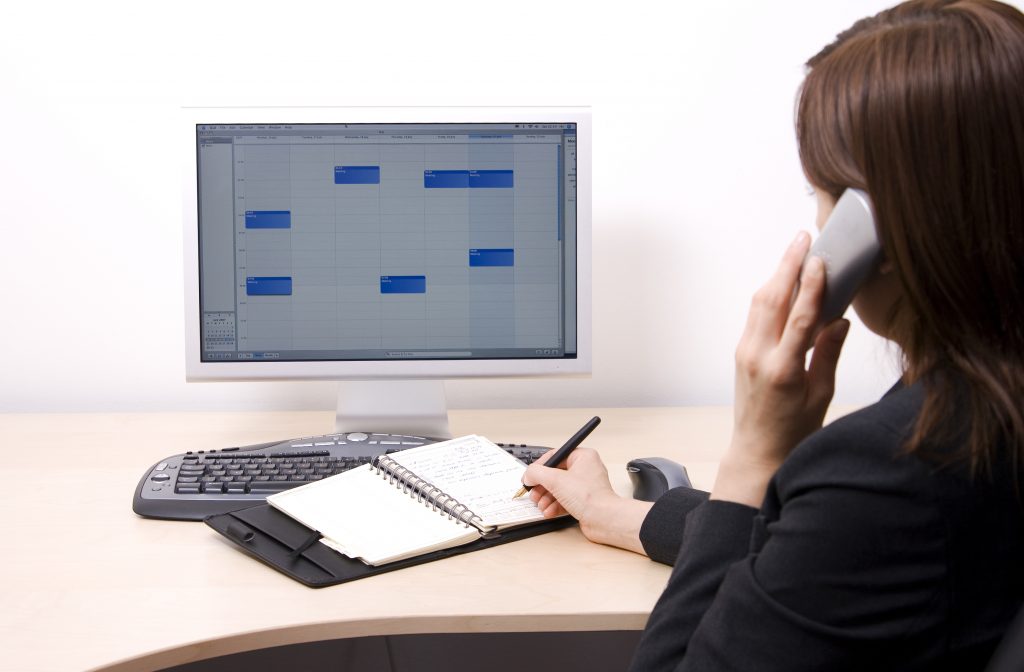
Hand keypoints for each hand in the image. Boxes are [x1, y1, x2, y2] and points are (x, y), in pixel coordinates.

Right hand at [522, 447, 652, 554]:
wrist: (604, 520)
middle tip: (533, 493)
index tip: (529, 476)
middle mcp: (585, 469)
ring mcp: (585, 486)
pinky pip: (565, 500)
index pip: (555, 456)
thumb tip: (528, 474)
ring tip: (540, 505)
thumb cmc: (589, 497)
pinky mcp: (584, 501)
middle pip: (555, 474)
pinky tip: (548, 512)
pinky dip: (555, 505)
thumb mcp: (556, 480)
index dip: (540, 467)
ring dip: (546, 498)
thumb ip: (537, 474)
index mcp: (583, 457)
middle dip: (542, 486)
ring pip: (559, 489)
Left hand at [713, 232, 849, 507]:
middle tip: (803, 238)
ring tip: (795, 251)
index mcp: (784, 369)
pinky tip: (783, 281)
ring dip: (777, 274)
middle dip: (787, 265)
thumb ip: (828, 354)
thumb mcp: (821, 394)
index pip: (799, 317)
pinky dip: (770, 294)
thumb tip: (839, 319)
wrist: (757, 449)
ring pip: (760, 303)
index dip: (811, 286)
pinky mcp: (741, 352)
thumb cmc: (794, 429)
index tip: (820, 259)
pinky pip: (756, 315)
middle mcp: (760, 355)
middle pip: (773, 300)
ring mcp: (746, 352)